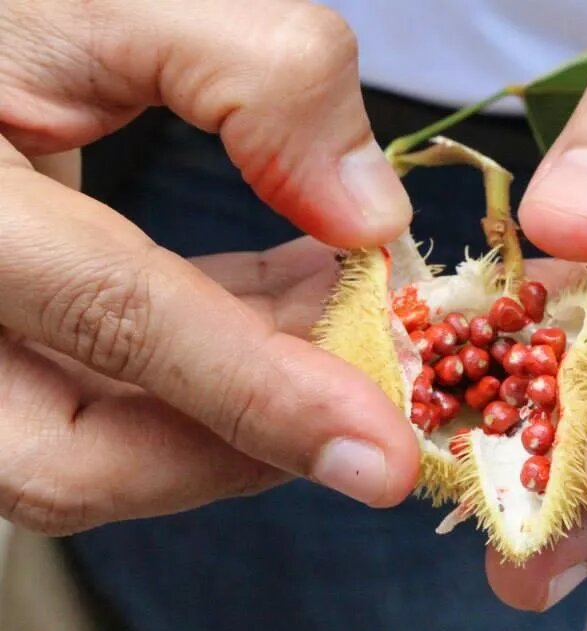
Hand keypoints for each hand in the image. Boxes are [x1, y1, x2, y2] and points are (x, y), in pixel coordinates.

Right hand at [0, 0, 418, 533]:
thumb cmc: (11, 11)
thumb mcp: (113, 0)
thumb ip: (253, 75)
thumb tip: (369, 216)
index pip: (116, 319)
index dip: (262, 393)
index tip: (379, 452)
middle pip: (74, 459)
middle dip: (244, 444)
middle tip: (365, 391)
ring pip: (94, 447)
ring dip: (244, 405)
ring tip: (342, 316)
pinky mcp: (4, 343)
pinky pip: (103, 398)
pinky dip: (214, 372)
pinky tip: (288, 303)